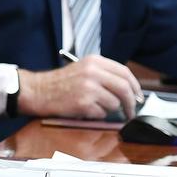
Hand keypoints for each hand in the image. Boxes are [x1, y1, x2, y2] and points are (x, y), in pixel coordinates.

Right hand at [17, 56, 143, 119]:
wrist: (38, 91)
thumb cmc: (61, 82)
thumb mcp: (83, 68)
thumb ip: (105, 74)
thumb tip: (129, 90)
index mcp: (94, 61)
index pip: (124, 72)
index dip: (135, 86)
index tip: (138, 96)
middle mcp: (92, 72)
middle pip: (124, 88)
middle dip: (131, 103)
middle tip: (131, 111)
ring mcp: (88, 87)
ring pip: (114, 103)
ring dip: (108, 109)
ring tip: (94, 106)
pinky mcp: (83, 103)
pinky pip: (101, 113)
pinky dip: (96, 115)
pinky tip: (84, 109)